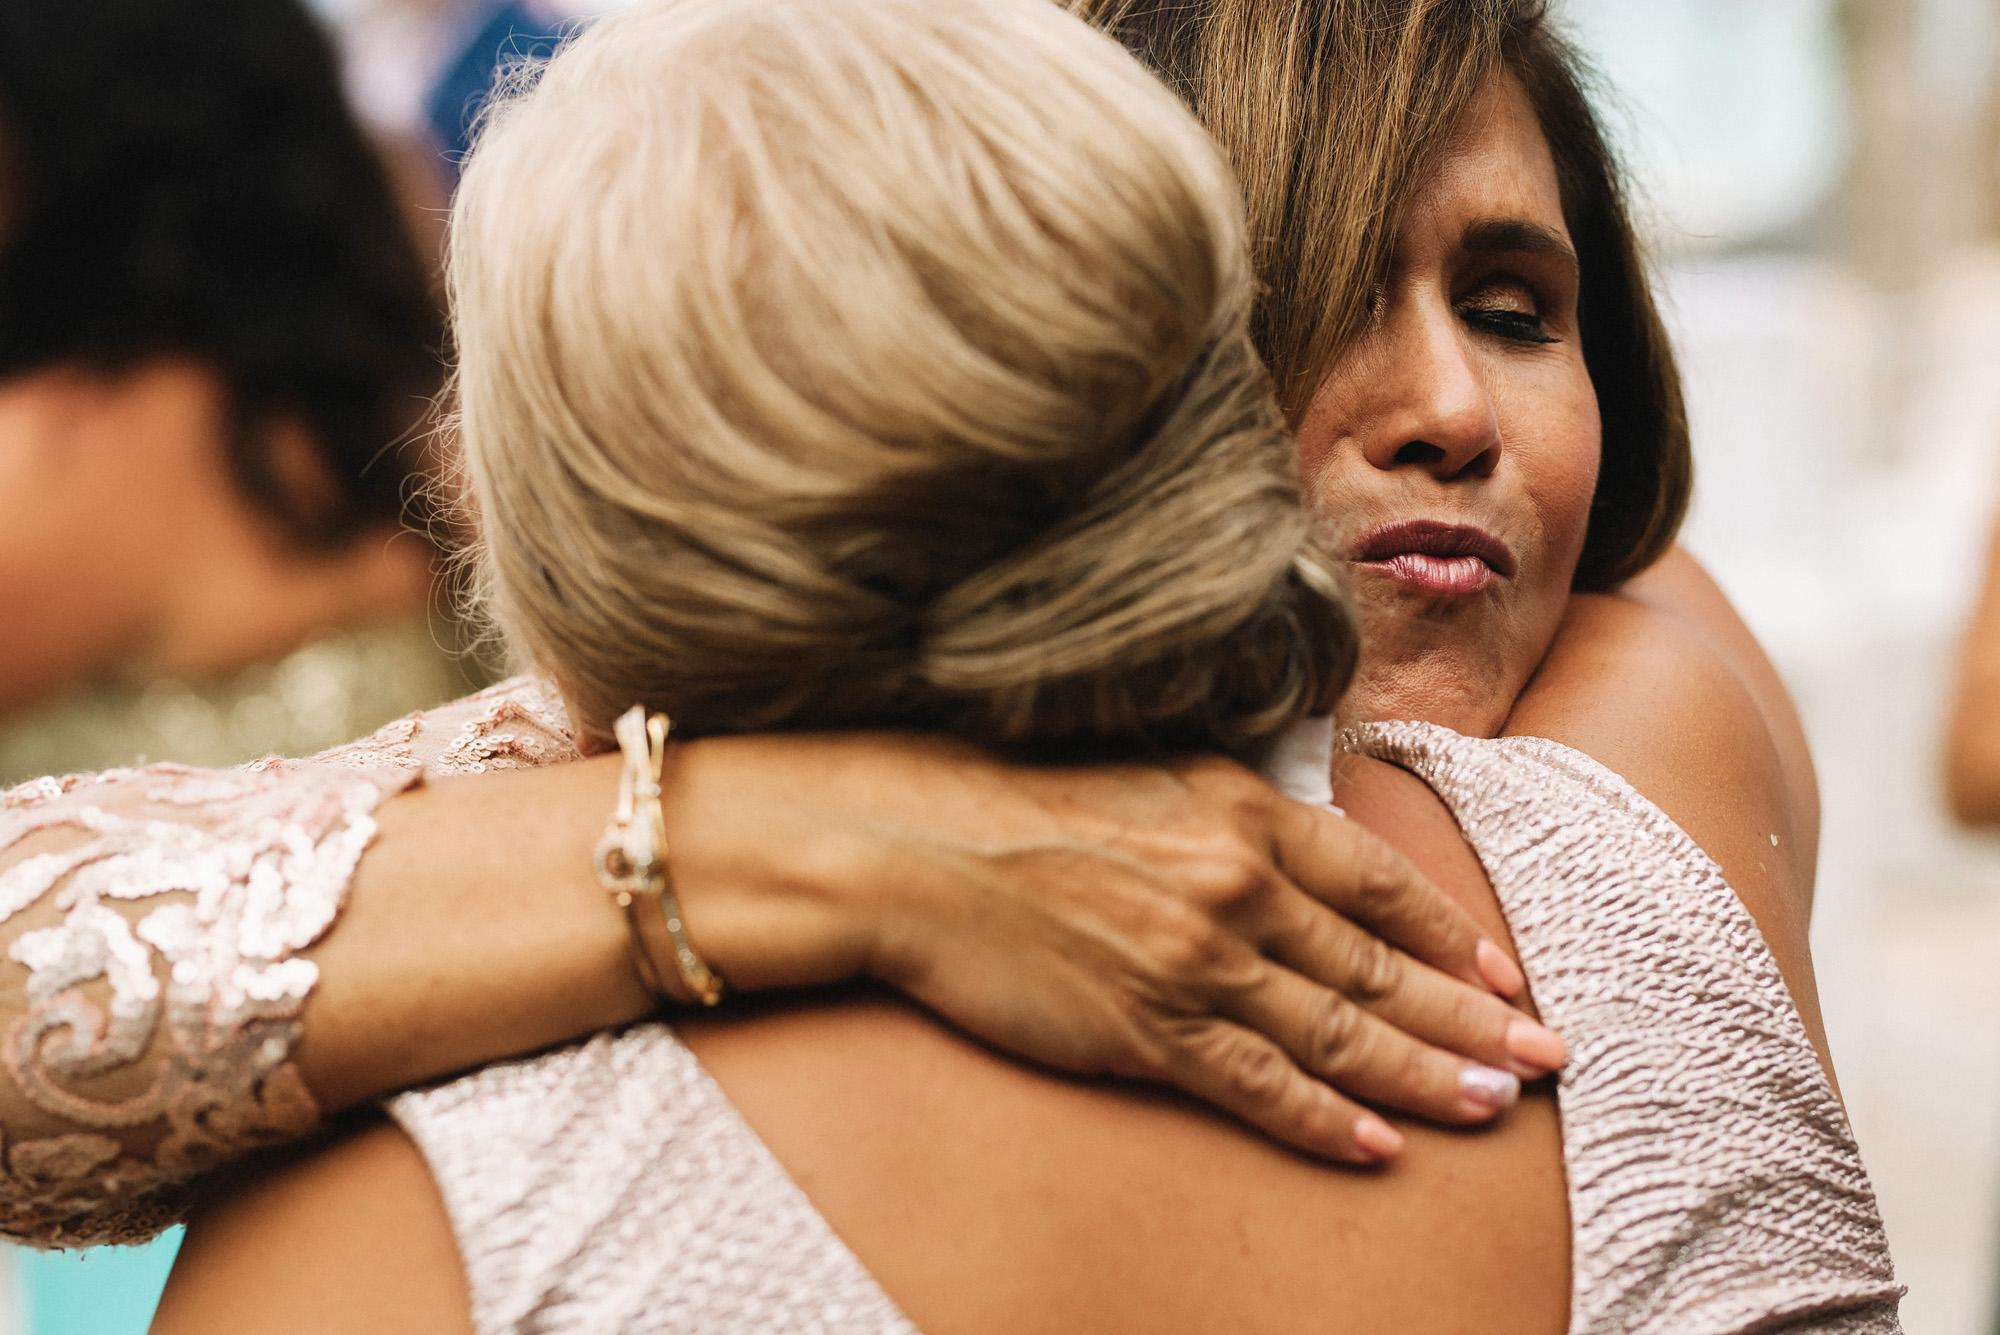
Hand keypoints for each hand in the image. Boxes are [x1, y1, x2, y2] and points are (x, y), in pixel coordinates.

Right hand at [672, 734, 1563, 1164]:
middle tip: (1550, 1058)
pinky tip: (1378, 1148)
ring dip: (1428, 1077)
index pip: (1380, 881)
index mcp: (1243, 810)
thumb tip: (1300, 835)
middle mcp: (1238, 886)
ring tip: (1496, 1106)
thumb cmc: (1015, 797)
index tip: (1506, 974)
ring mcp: (1196, 964)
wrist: (909, 844)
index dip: (1452, 936)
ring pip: (1340, 1035)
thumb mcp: (1147, 769)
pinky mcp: (1145, 1030)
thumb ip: (1234, 805)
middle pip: (1383, 970)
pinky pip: (1257, 1087)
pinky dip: (1324, 1121)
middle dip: (1476, 1021)